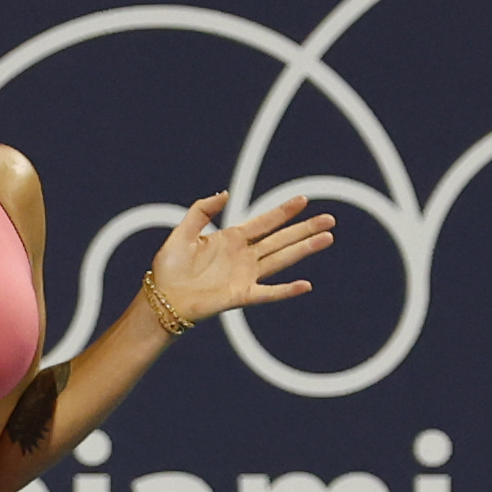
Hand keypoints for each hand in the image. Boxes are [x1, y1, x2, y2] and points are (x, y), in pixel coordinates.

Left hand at [149, 191, 334, 322]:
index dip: (283, 212)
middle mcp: (243, 256)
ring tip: (327, 238)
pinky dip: (285, 290)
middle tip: (329, 218)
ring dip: (304, 249)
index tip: (303, 200)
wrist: (162, 298)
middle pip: (280, 239)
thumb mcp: (182, 233)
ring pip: (281, 259)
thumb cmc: (169, 268)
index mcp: (231, 239)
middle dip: (304, 228)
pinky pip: (268, 292)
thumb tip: (225, 194)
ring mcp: (245, 275)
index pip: (263, 222)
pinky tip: (304, 285)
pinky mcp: (241, 295)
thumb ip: (201, 211)